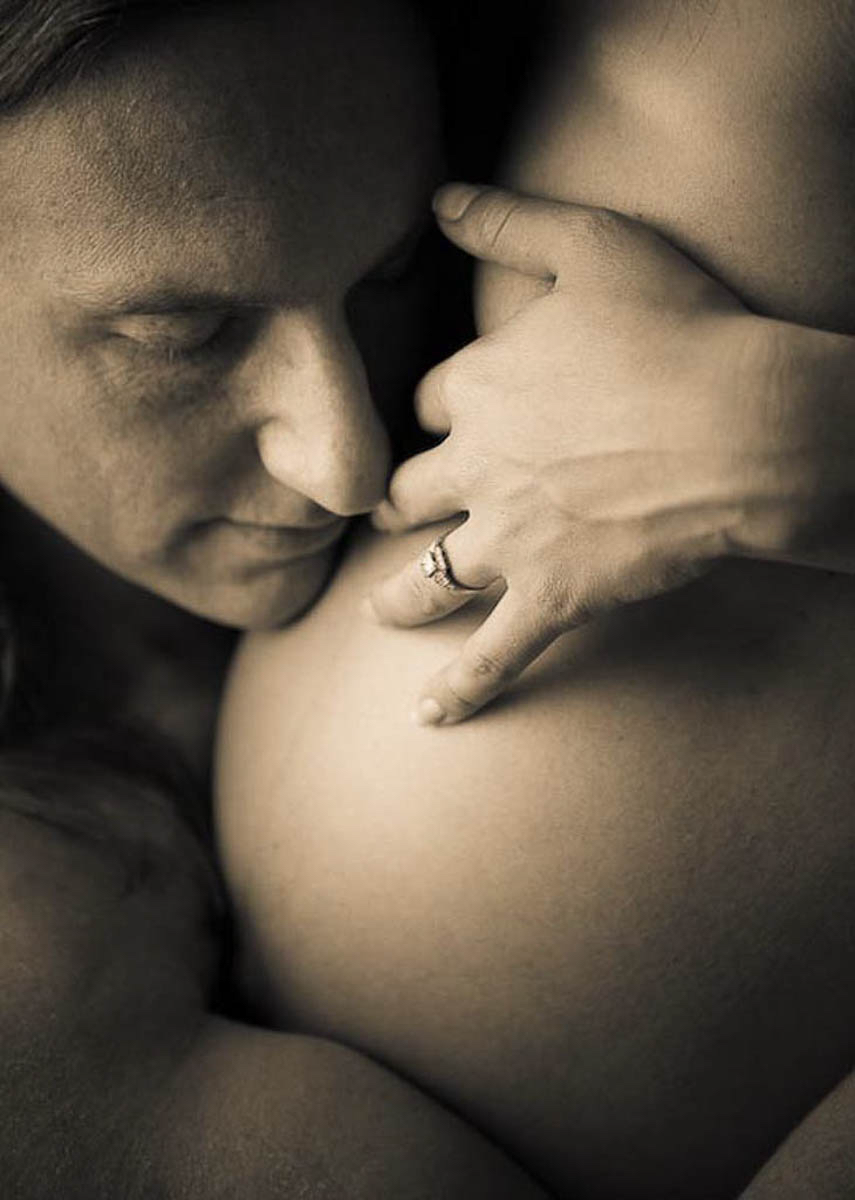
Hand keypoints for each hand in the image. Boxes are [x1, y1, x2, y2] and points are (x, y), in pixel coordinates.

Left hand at [365, 183, 851, 724]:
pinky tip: (426, 718)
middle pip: (411, 491)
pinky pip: (492, 654)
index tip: (451, 418)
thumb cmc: (680, 328)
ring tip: (378, 612)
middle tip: (395, 513)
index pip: (431, 402)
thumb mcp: (593, 245)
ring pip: (429, 575)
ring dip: (399, 595)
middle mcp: (477, 467)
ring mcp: (509, 539)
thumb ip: (510, 222)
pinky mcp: (550, 597)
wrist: (743, 425)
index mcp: (482, 387)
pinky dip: (460, 689)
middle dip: (401, 501)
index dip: (438, 411)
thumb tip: (440, 198)